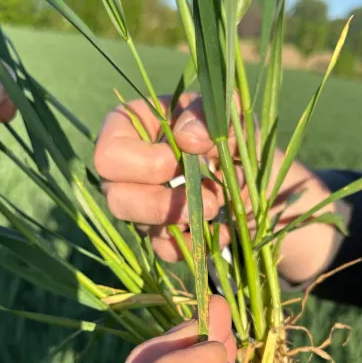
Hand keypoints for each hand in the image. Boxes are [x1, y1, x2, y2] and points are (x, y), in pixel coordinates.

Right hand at [95, 93, 337, 283]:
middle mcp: (126, 171)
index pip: (108, 154)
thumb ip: (206, 115)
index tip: (176, 161)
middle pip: (115, 198)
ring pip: (139, 227)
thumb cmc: (229, 131)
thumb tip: (187, 139)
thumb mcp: (226, 113)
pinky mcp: (160, 234)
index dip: (139, 164)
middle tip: (207, 199)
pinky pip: (165, 249)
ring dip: (182, 222)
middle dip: (161, 203)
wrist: (253, 169)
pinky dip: (196, 242)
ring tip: (218, 208)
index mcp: (131, 129)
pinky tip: (224, 229)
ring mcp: (141, 205)